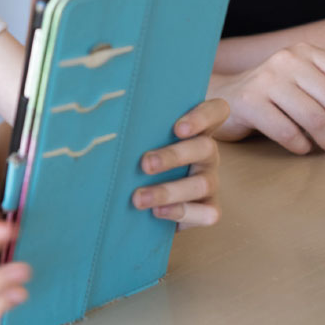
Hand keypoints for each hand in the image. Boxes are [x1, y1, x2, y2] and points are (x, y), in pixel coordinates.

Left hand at [132, 98, 228, 228]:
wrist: (149, 194)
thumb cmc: (143, 153)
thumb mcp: (144, 136)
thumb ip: (140, 127)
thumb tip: (109, 123)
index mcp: (198, 127)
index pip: (215, 111)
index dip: (202, 117)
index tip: (178, 128)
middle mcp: (207, 152)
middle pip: (205, 147)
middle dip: (173, 156)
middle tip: (145, 164)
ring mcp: (210, 179)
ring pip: (202, 183)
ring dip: (168, 191)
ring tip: (139, 198)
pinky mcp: (209, 207)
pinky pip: (207, 213)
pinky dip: (182, 212)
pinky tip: (157, 212)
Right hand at [210, 43, 324, 153]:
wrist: (223, 99)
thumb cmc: (276, 98)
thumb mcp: (311, 93)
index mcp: (308, 52)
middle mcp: (288, 59)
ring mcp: (267, 79)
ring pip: (316, 119)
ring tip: (324, 147)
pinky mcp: (250, 102)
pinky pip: (289, 134)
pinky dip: (301, 147)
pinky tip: (298, 146)